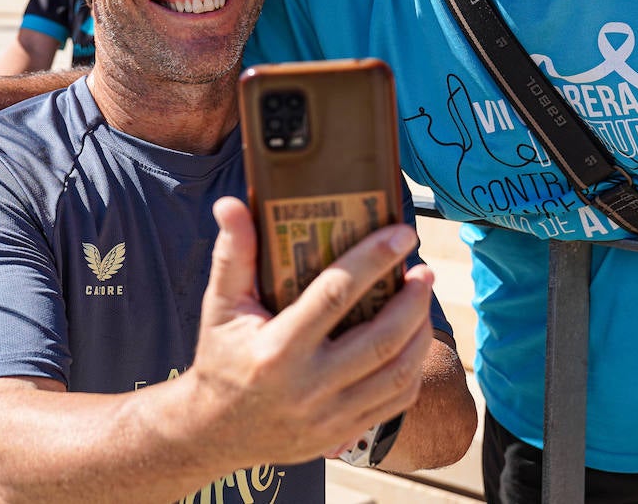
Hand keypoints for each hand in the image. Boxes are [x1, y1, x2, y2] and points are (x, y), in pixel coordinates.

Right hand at [187, 198, 433, 465]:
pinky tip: (414, 341)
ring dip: (420, 332)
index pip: (335, 294)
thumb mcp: (220, 306)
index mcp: (276, 349)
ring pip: (397, 373)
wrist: (215, 433)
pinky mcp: (343, 433)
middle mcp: (307, 386)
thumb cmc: (221, 358)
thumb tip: (230, 203)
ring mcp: (329, 416)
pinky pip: (395, 402)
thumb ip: (233, 254)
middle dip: (412, 300)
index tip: (401, 234)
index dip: (373, 260)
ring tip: (423, 299)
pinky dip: (413, 368)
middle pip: (380, 339)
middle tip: (423, 270)